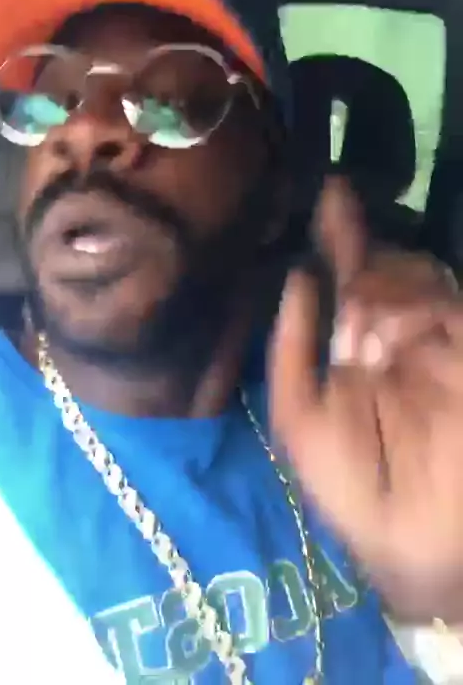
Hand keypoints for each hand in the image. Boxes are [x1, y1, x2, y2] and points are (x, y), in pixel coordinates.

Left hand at [270, 178, 462, 621]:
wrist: (422, 544)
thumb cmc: (355, 489)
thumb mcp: (302, 421)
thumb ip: (292, 350)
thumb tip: (300, 278)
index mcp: (360, 348)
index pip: (351, 279)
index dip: (340, 237)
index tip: (332, 194)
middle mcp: (399, 335)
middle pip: (384, 267)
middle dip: (359, 251)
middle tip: (342, 236)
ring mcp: (438, 341)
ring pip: (414, 277)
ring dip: (382, 285)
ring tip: (364, 328)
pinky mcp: (462, 349)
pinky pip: (443, 307)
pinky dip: (412, 309)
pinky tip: (388, 334)